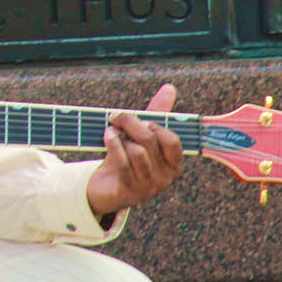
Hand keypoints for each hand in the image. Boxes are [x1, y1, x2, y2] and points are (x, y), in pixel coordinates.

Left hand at [86, 84, 183, 216]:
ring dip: (118, 137)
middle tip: (115, 116)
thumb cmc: (128, 157)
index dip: (155, 125)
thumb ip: (156, 114)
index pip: (173, 141)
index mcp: (174, 164)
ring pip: (135, 151)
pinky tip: (107, 138)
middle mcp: (165, 178)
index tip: (141, 119)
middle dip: (129, 123)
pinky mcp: (130, 193)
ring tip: (110, 132)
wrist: (106, 187)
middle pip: (149, 140)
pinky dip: (112, 146)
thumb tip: (169, 88)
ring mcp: (149, 187)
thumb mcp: (142, 136)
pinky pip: (122, 164)